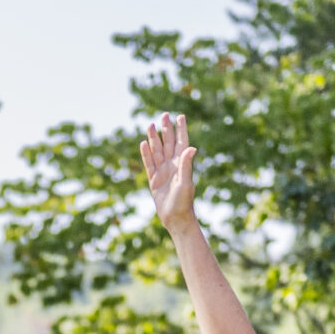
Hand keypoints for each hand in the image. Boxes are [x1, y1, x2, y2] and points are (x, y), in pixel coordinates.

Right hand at [140, 112, 198, 229]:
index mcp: (182, 164)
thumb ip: (186, 164)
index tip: (180, 116)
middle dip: (166, 129)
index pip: (182, 142)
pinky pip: (149, 164)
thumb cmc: (184, 201)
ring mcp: (163, 172)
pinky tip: (144, 143)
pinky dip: (146, 154)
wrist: (175, 218)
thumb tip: (191, 148)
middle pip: (168, 143)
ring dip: (154, 138)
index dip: (181, 129)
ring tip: (151, 125)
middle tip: (164, 115)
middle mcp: (172, 165)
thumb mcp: (185, 182)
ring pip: (157, 151)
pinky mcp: (154, 180)